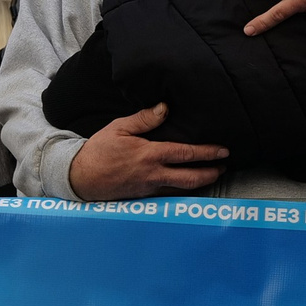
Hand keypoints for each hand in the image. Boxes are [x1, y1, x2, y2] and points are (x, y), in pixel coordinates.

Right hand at [67, 104, 227, 200]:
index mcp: (150, 155)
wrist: (80, 178)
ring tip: (213, 175)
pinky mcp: (144, 198)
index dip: (208, 153)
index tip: (224, 151)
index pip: (186, 154)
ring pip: (183, 189)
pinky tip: (189, 184)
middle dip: (211, 173)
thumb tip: (165, 107)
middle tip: (225, 167)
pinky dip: (183, 190)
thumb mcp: (119, 128)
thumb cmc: (99, 151)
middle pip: (191, 178)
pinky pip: (170, 195)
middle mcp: (154, 174)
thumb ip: (144, 118)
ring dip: (201, 183)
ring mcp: (150, 189)